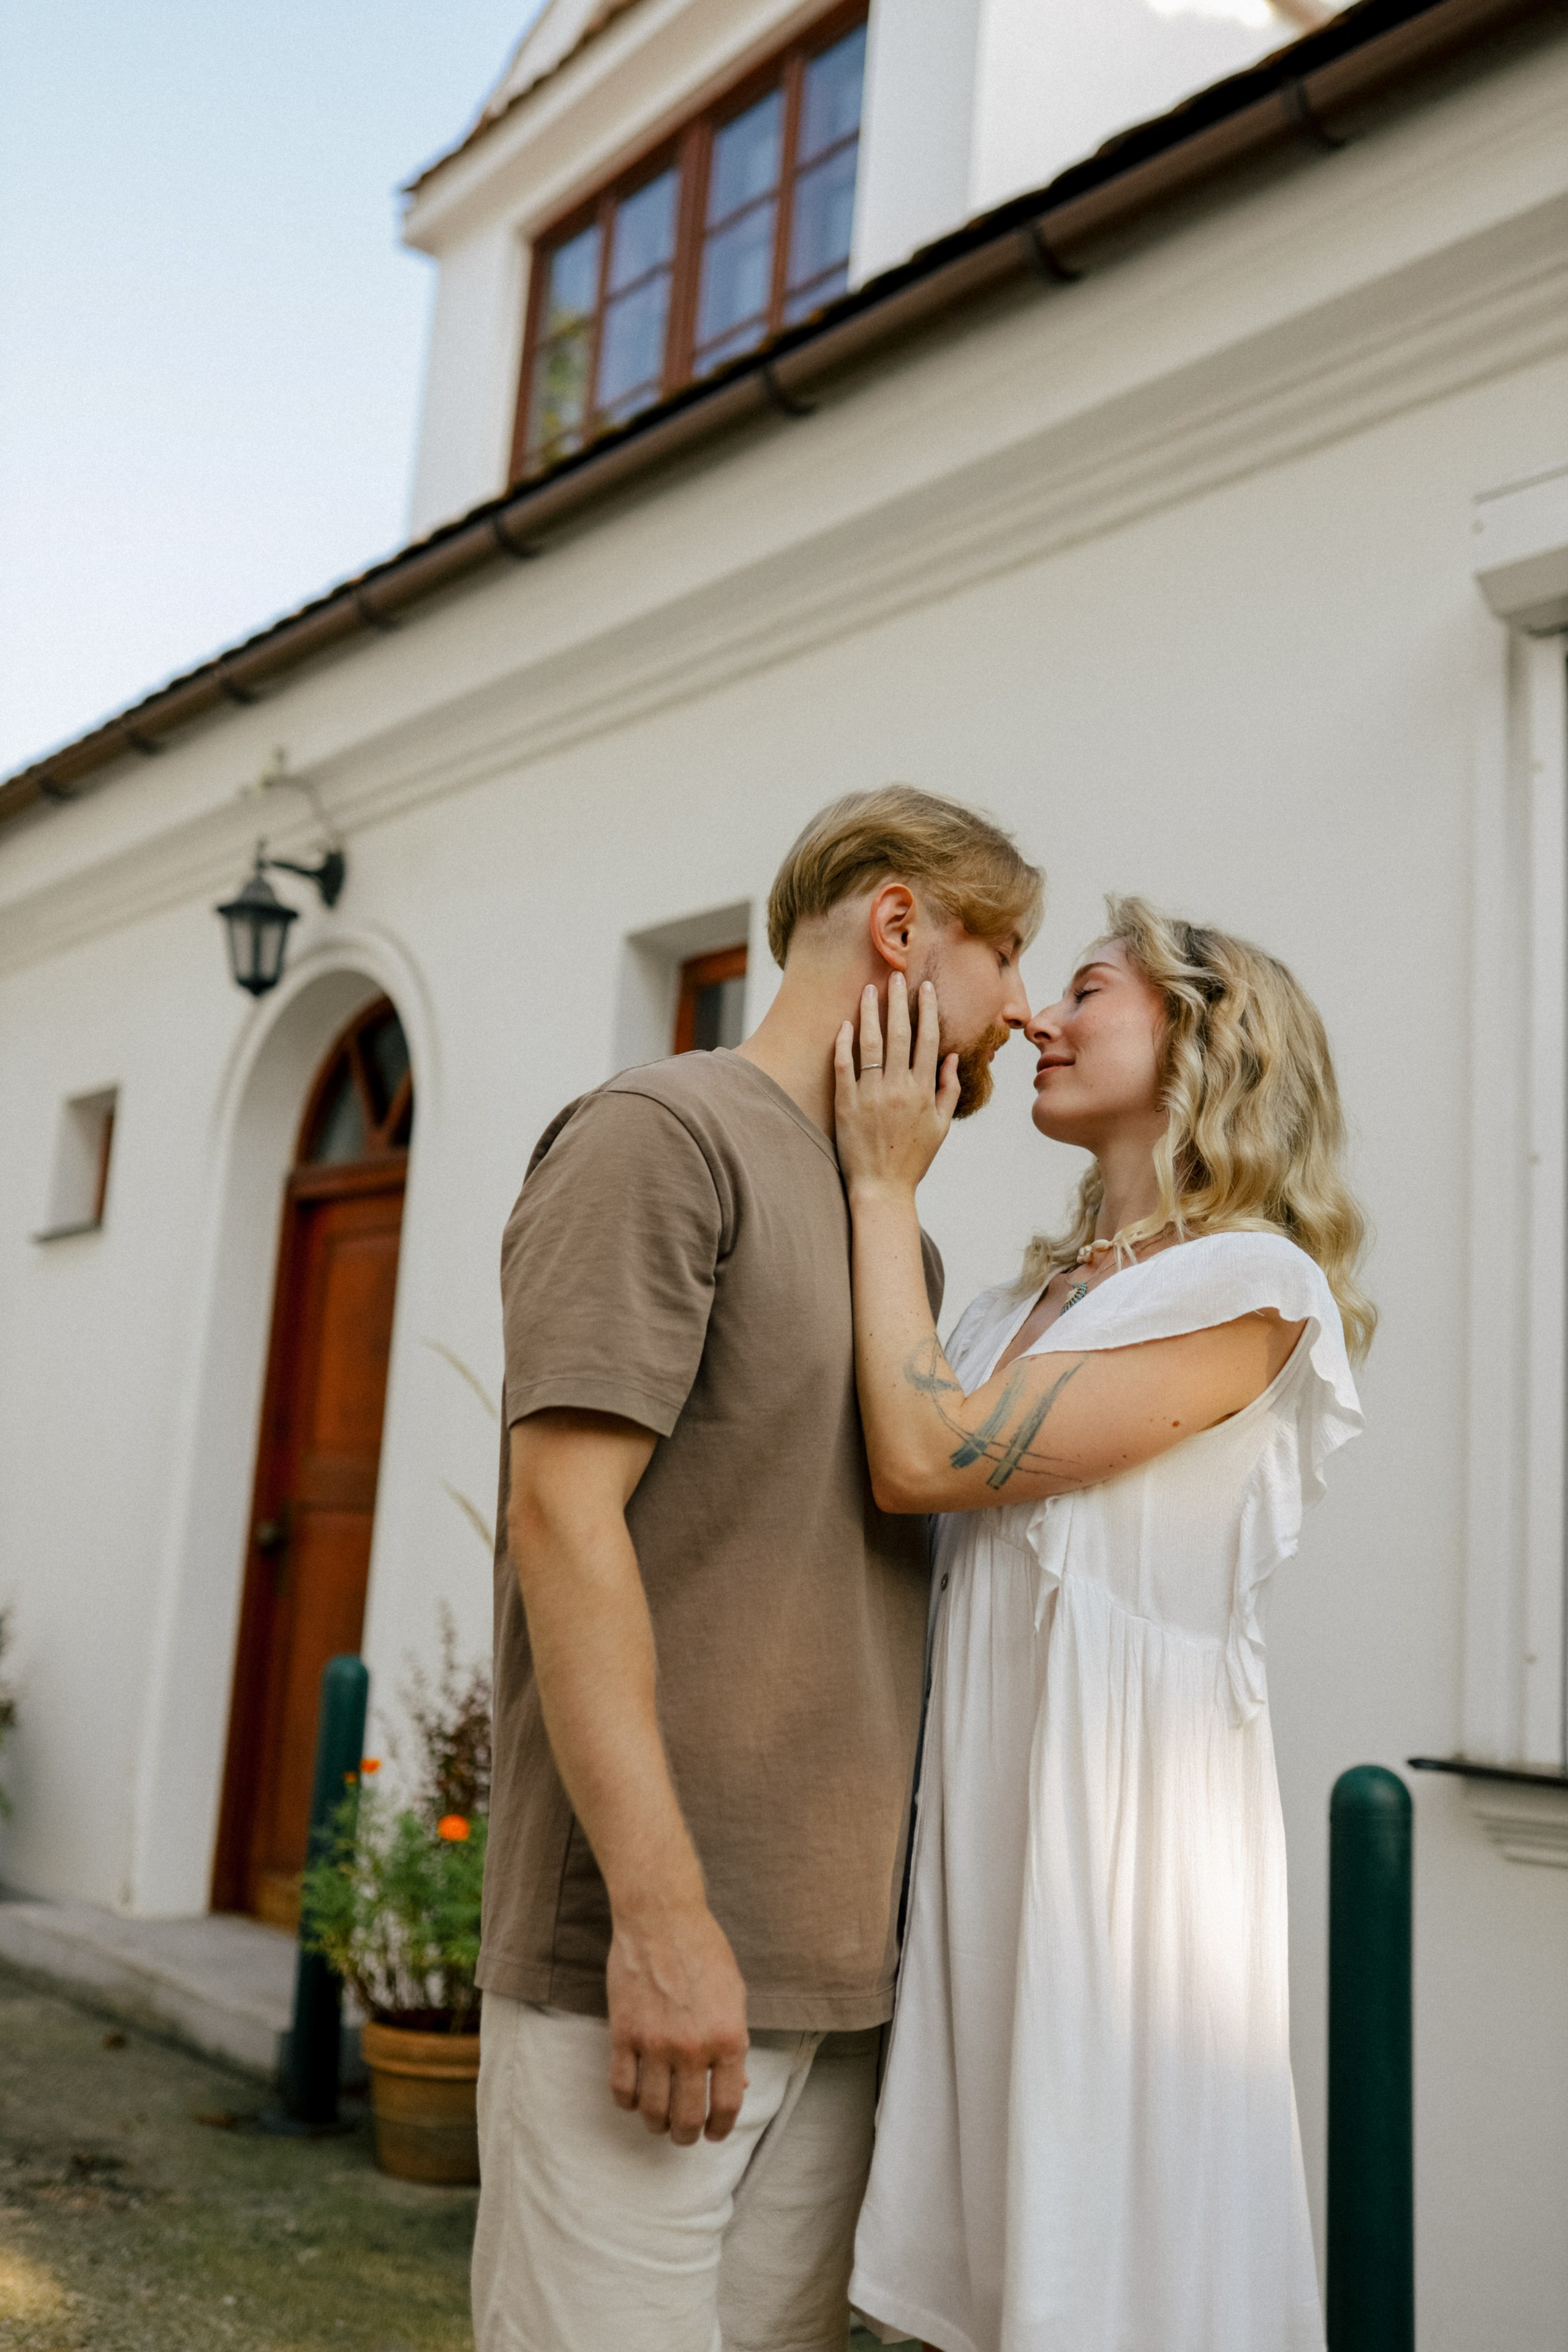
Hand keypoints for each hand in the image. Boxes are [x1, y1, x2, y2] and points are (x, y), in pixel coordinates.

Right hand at [606, 1899, 749, 2145]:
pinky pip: (621, 2087)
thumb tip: (738, 2085)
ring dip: (657, 2124)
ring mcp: (655, 2043)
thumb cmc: (704, 1952)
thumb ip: (736, 2043)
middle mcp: (692, 2047)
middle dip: (687, 2135)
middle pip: (688, 2117)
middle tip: (685, 2135)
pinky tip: (634, 2099)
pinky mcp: (623, 2034)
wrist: (661, 1919)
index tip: (714, 2133)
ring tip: (659, 2121)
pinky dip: (627, 2103)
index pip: (727, 2104)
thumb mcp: (735, 1995)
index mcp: (728, 2037)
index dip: (721, 2127)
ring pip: (652, 2110)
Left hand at [834, 973, 959, 1198]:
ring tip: (868, 990)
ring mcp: (870, 1095)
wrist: (882, 1189)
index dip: (927, 1011)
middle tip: (894, 976)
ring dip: (869, 1013)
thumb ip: (949, 1090)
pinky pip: (843, 1067)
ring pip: (870, 1044)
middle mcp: (898, 1089)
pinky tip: (845, 1025)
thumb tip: (951, 1057)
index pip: (928, 1040)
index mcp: (924, 1091)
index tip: (924, 988)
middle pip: (899, 1034)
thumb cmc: (913, 1158)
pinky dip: (844, 1044)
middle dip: (897, 1001)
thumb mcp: (941, 1126)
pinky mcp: (846, 1105)